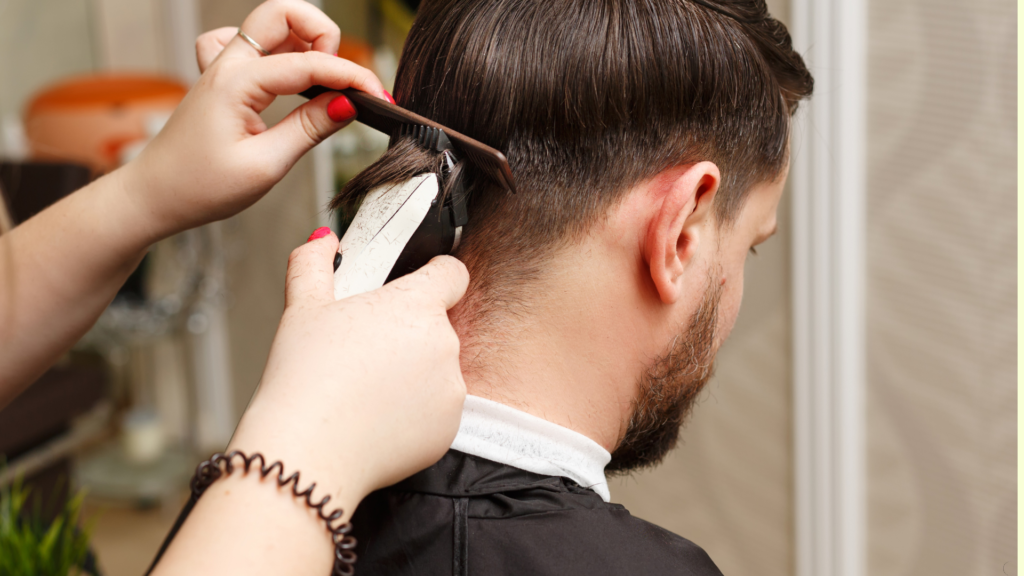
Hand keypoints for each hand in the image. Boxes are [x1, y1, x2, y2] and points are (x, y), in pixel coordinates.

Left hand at [119, 0, 387, 241]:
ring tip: (322, 81)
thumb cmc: (199, 187)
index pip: (309, 63)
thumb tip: (347, 104)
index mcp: (237, 83)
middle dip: (323, 34)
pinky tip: (284, 78)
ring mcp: (222, 68)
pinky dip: (275, 51)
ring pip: (269, 25)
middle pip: (283, 13)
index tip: (379, 96)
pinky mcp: (222, 79)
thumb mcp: (265, 166)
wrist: (153, 197)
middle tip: (341, 76)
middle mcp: (227, 65)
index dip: (351, 76)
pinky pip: (249, 44)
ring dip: (303, 42)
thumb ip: (309, 129)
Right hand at [229, 231, 469, 503]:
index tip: (417, 286)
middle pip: (437, 327)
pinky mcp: (449, 428)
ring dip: (413, 374)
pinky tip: (376, 419)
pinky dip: (415, 413)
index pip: (452, 273)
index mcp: (416, 305)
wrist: (309, 452)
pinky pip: (437, 411)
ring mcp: (452, 389)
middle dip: (408, 334)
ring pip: (437, 370)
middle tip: (365, 352)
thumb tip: (322, 240)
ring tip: (365, 390)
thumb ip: (313, 264)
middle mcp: (444, 343)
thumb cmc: (304, 378)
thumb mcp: (302, 308)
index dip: (435, 275)